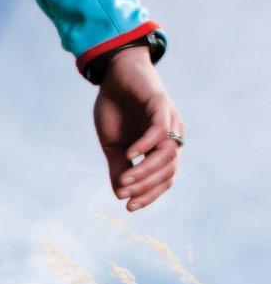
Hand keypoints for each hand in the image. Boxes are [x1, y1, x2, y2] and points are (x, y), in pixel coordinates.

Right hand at [94, 46, 183, 211]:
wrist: (114, 76)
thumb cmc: (115, 109)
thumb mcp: (112, 144)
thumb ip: (119, 167)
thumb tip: (120, 193)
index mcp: (161, 148)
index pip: (164, 179)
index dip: (149, 195)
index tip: (128, 207)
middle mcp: (171, 136)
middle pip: (169, 170)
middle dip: (147, 186)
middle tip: (123, 193)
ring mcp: (169, 121)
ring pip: (168, 154)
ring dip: (146, 170)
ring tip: (124, 179)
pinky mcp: (161, 105)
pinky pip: (160, 130)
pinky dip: (146, 144)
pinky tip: (129, 153)